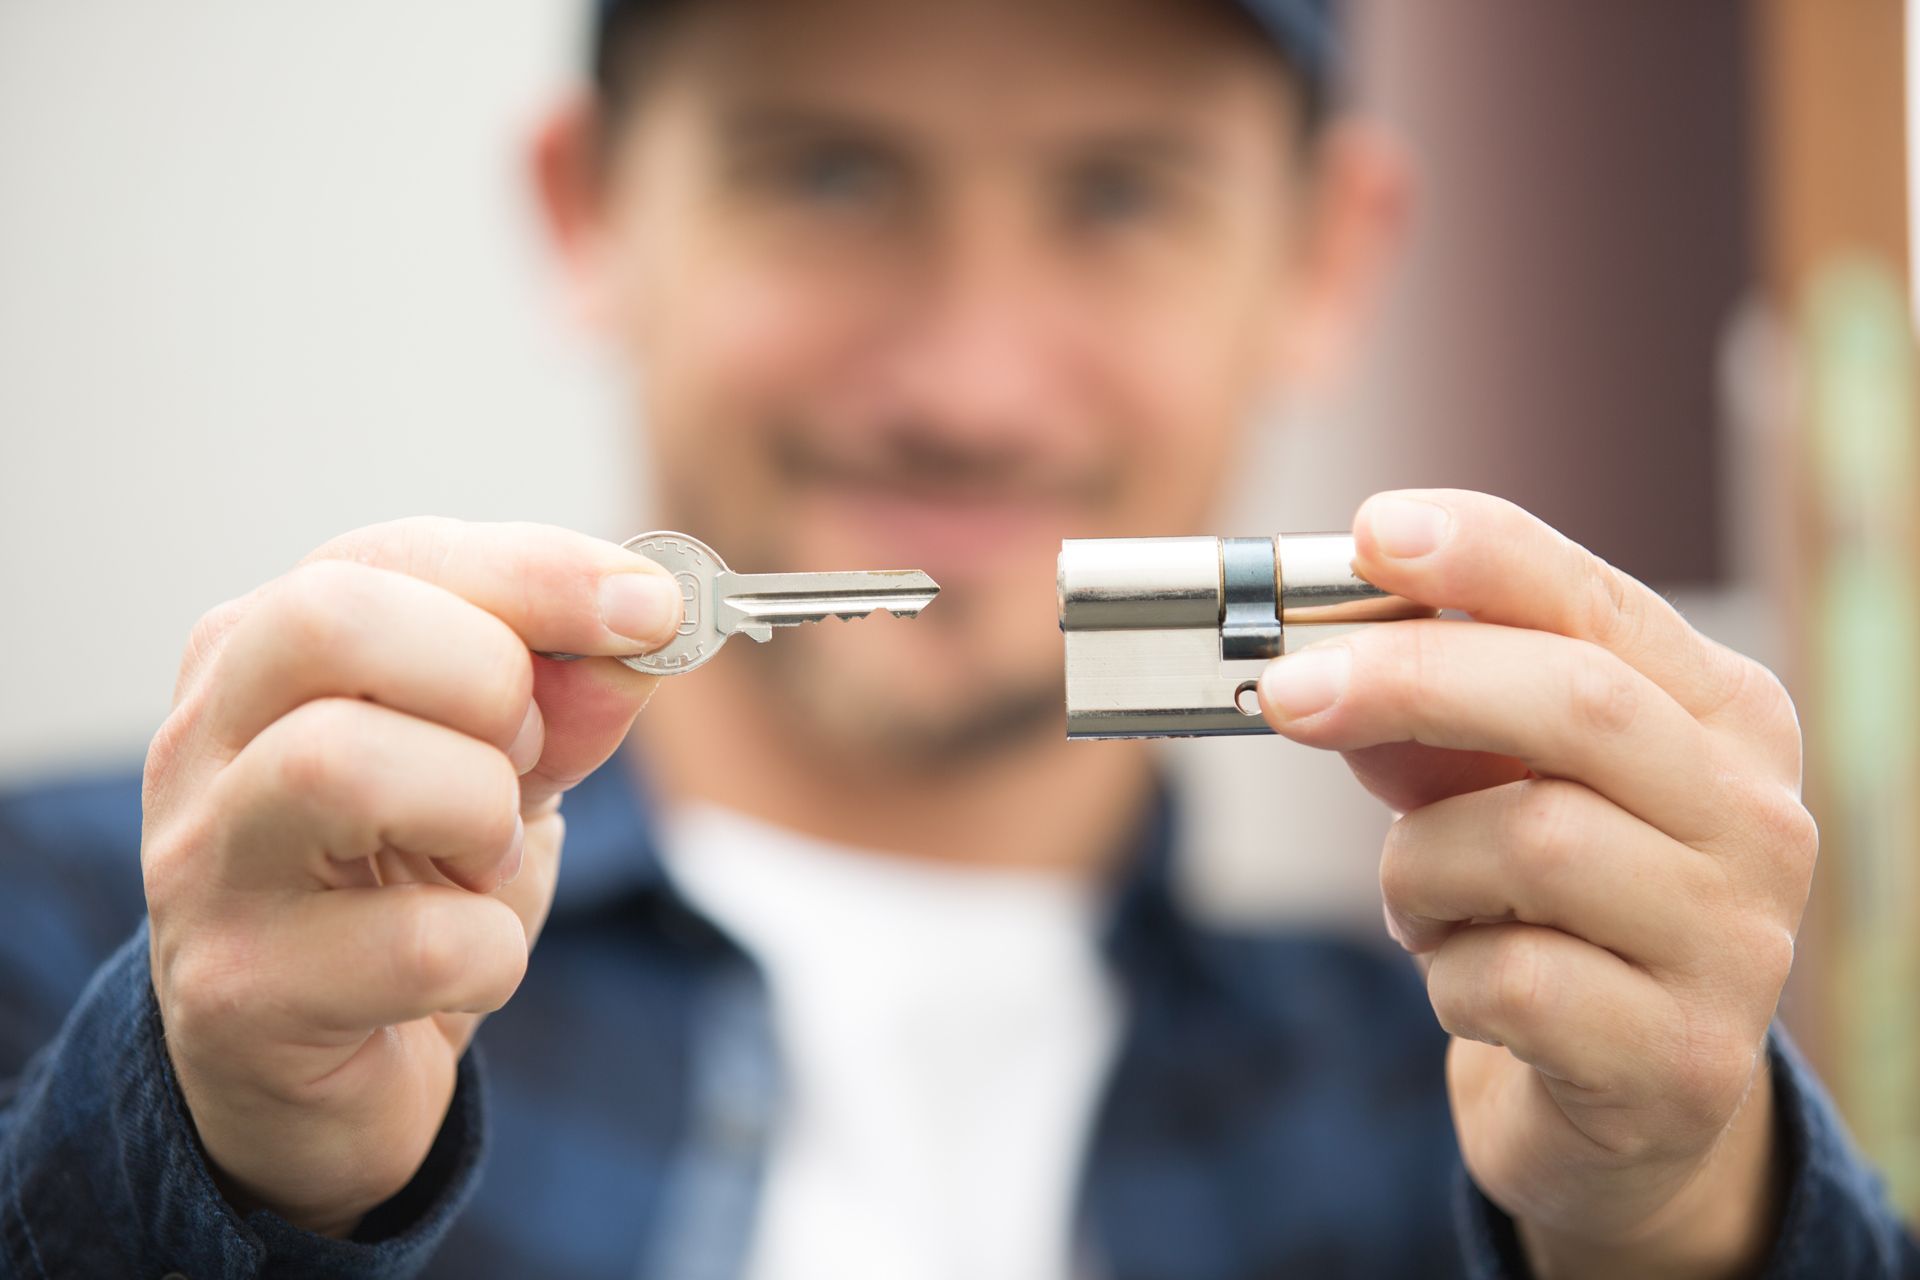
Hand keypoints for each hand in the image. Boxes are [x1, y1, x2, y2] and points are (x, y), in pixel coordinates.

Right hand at [141, 519, 682, 1235]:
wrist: (329, 1077)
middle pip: (332, 622)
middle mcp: (207, 739)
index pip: (389, 556)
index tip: (654, 607)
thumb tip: (645, 629)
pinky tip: (466, 964)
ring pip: (345, 764)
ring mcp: (207, 864)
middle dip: (485, 678)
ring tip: (484, 860)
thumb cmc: (407, 890)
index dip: (539, 573)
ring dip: (479, 812)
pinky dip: (492, 951)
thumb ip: (567, 696)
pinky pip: (418, 942)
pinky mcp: (243, 991)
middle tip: (523, 756)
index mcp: (264, 652)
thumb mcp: (501, 771)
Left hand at [1258, 490, 1814, 1276]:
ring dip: (1420, 869)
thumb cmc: (1551, 912)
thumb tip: (1325, 672)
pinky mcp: (1684, 1056)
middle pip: (1575, 701)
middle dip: (1410, 680)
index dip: (1484, 557)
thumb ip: (1432, 727)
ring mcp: (1736, 940)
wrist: (1623, 1102)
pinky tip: (1464, 982)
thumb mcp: (1495, 794)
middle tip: (1287, 692)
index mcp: (1725, 717)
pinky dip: (1446, 974)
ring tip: (1420, 902)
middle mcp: (1757, 815)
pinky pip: (1511, 979)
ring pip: (1531, 841)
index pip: (1600, 603)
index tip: (1374, 530)